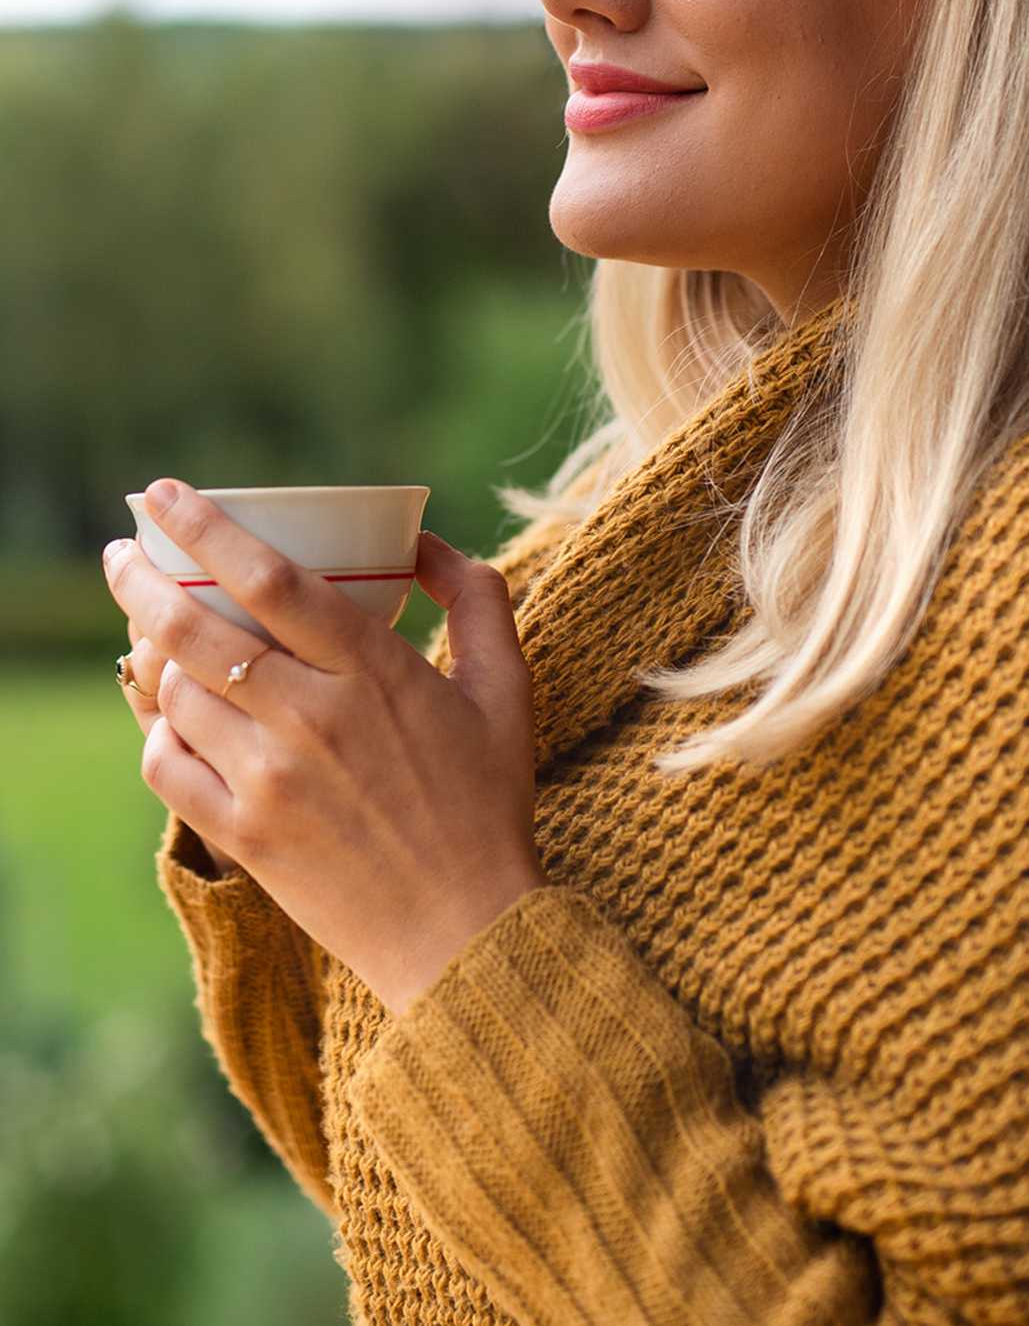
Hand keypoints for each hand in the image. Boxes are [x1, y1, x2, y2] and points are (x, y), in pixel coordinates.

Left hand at [104, 479, 547, 1015]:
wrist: (465, 933)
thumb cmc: (488, 805)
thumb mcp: (506, 691)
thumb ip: (479, 602)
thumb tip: (427, 544)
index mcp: (376, 671)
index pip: (271, 577)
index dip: (206, 526)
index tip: (163, 494)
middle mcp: (313, 717)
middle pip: (195, 627)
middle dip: (141, 578)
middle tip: (122, 553)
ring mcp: (271, 779)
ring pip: (175, 692)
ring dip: (153, 652)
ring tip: (154, 633)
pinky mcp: (244, 834)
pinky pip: (167, 763)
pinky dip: (159, 729)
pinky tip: (175, 715)